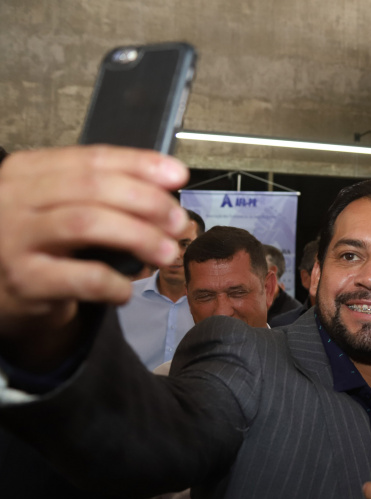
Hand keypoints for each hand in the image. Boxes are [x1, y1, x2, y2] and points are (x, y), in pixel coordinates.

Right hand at [0, 146, 188, 346]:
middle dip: (146, 202)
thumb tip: (166, 187)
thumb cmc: (43, 244)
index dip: (141, 165)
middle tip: (177, 221)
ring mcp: (13, 238)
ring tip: (166, 252)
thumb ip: (107, 192)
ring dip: (138, 237)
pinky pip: (81, 277)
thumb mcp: (65, 207)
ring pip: (87, 224)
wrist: (3, 292)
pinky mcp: (23, 280)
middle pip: (92, 187)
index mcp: (28, 170)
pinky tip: (126, 289)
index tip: (177, 176)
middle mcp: (14, 198)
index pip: (92, 157)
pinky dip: (114, 282)